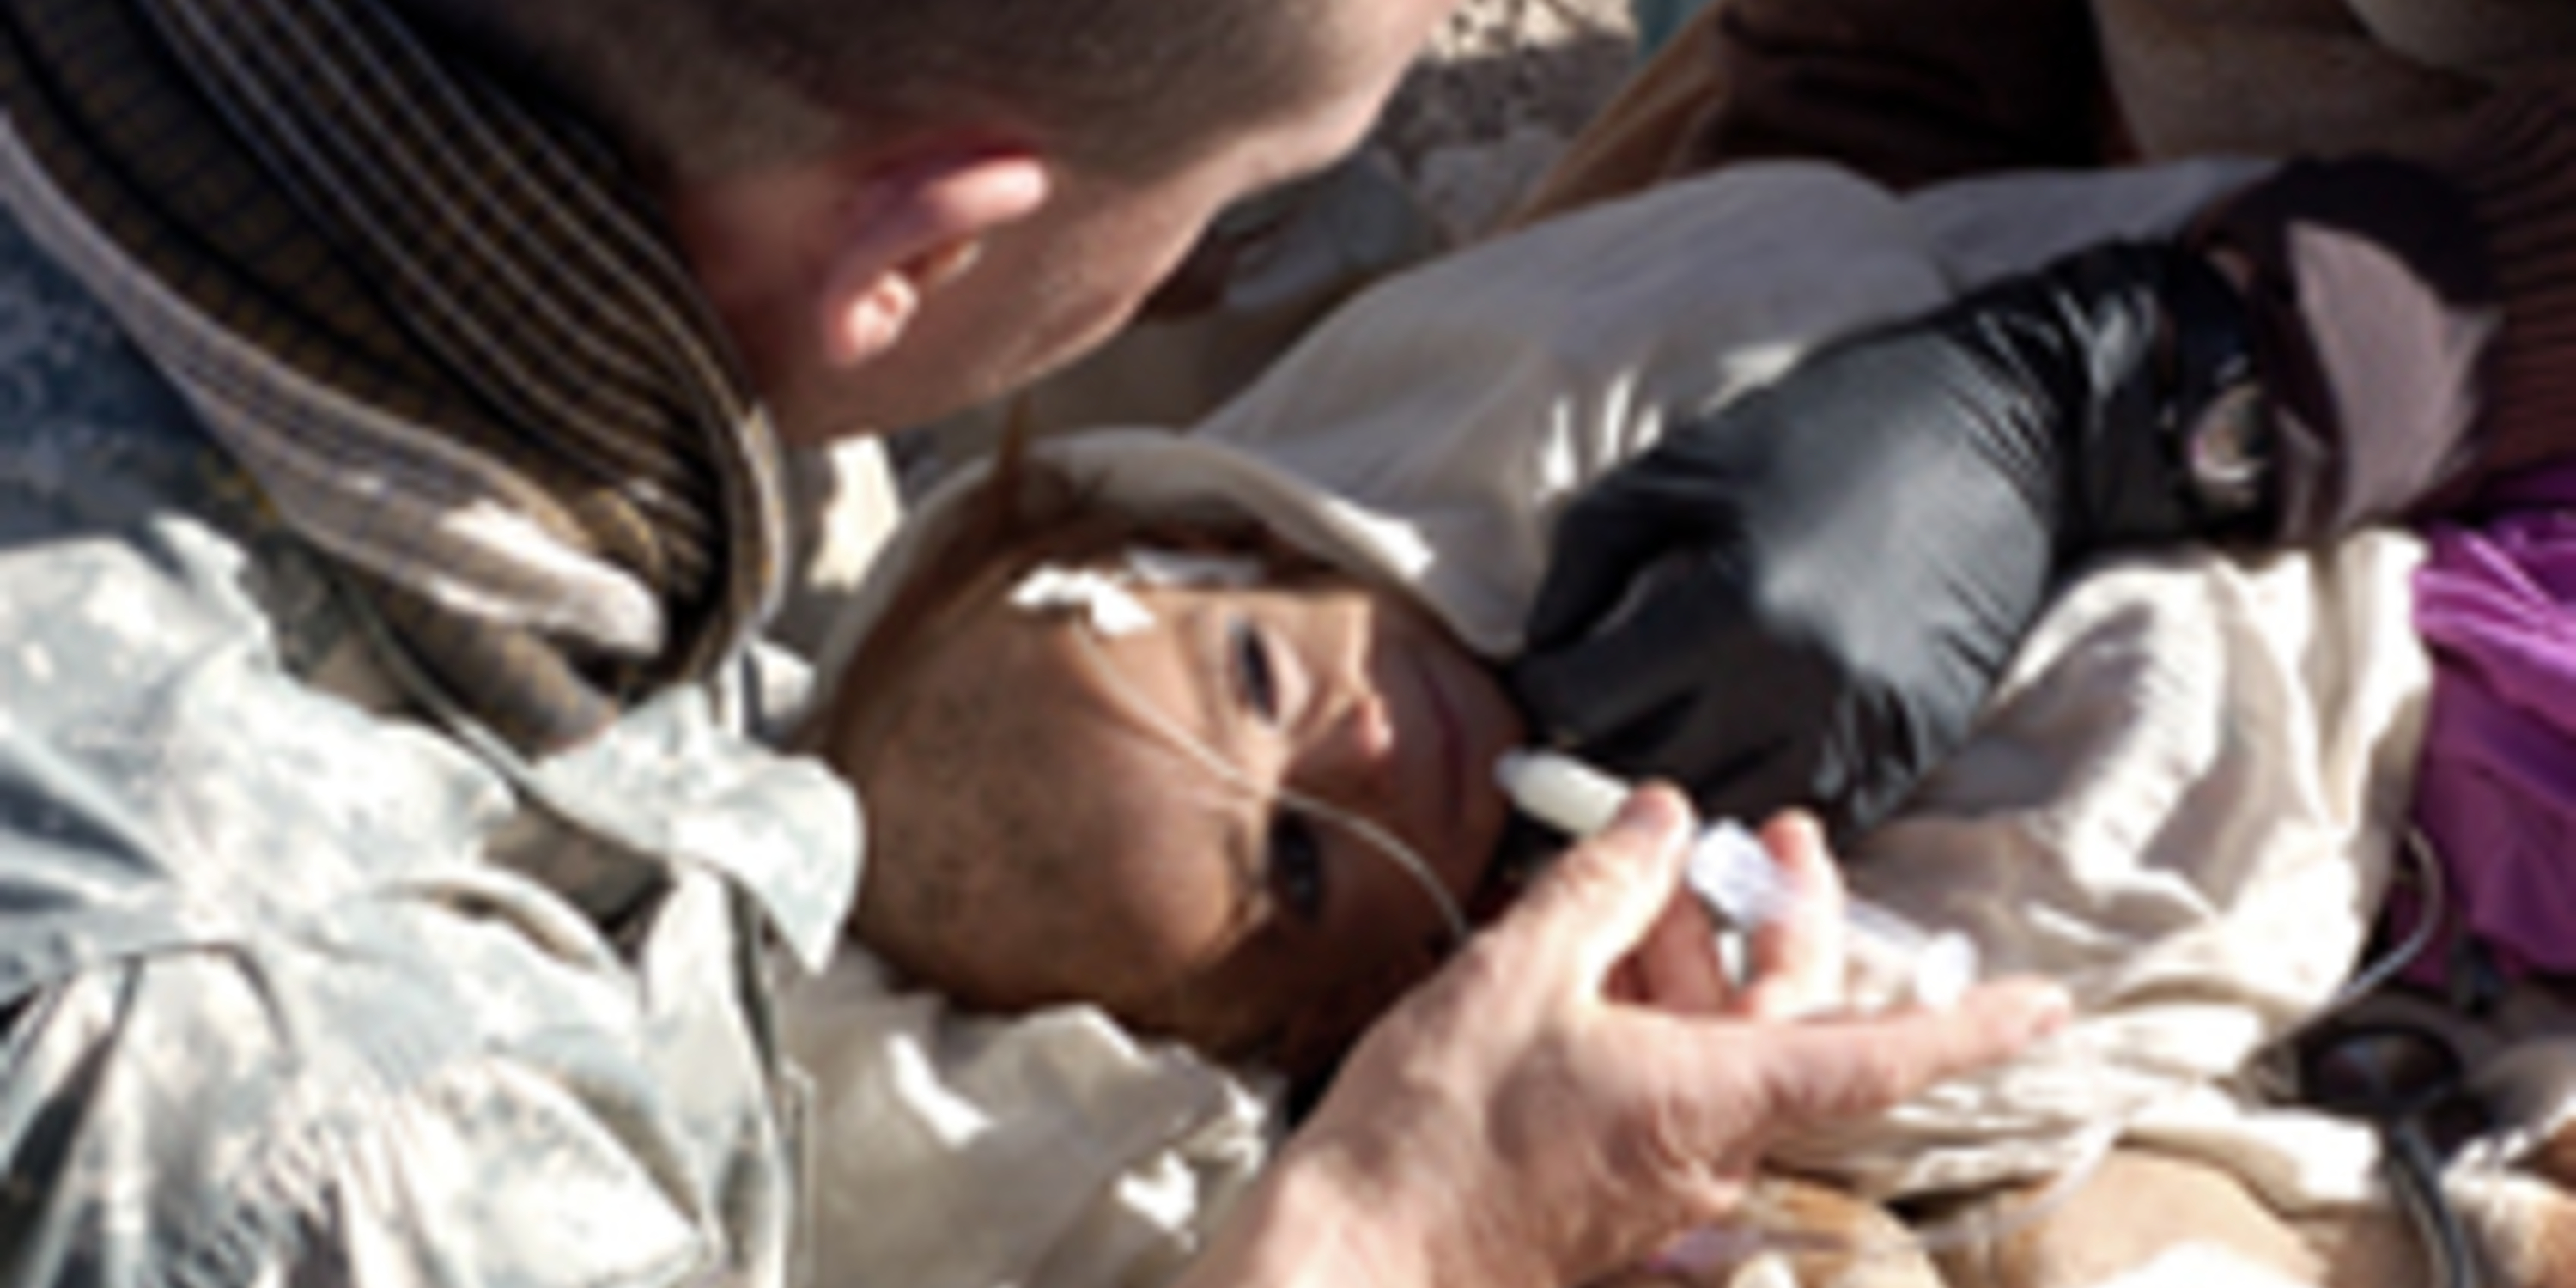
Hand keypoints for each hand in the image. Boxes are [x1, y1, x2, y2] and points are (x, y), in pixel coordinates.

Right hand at [1187, 786, 2069, 1287]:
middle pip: (1786, 1026)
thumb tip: (1662, 823)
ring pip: (1716, 1053)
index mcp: (1713, 1098)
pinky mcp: (1613, 1200)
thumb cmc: (1434, 1133)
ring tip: (1633, 878)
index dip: (1968, 1024)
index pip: (1878, 1056)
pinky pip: (1663, 1093)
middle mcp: (1709, 1152)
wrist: (1356, 1258)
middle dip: (1782, 922)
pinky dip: (1645, 1019)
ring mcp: (1662, 1184)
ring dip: (1691, 961)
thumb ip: (1603, 889)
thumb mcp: (1516, 976)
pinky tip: (1584, 965)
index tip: (2045, 1004)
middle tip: (1768, 837)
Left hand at [1509, 242, 2265, 838]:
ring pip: (1720, 819)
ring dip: (1673, 798)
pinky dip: (1753, 803)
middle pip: (1641, 777)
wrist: (2011, 434)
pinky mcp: (1909, 754)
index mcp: (1729, 609)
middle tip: (1566, 738)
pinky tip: (1730, 758)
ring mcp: (1861, 734)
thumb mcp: (1680, 469)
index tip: (1538, 684)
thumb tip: (1535, 657)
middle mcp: (1795, 690)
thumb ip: (1585, 565)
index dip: (1540, 698)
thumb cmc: (1830, 430)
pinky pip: (1802, 819)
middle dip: (1587, 760)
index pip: (1582, 705)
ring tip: (1644, 757)